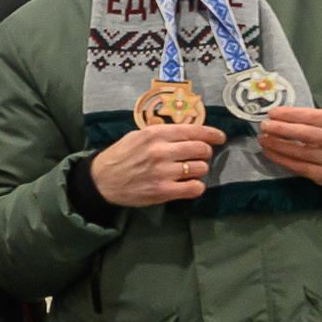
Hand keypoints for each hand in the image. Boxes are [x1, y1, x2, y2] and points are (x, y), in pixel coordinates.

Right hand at [90, 123, 225, 207]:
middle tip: (199, 156)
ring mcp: (163, 172)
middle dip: (205, 153)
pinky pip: (194, 188)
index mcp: (155, 134)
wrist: (102, 180)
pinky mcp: (163, 191)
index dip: (212, 134)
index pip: (194, 130)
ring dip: (199, 170)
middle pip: (201, 149)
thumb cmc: (120, 156)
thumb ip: (162, 134)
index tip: (219, 137)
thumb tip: (188, 132)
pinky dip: (196, 186)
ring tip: (189, 171)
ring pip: (200, 168)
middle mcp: (161, 151)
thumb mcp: (138, 136)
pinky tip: (189, 185)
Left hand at [256, 106, 321, 187]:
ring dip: (277, 145)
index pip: (313, 116)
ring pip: (300, 152)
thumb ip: (310, 118)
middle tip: (264, 126)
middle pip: (306, 134)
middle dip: (281, 129)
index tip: (272, 113)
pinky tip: (269, 152)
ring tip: (263, 139)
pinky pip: (298, 166)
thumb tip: (278, 116)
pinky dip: (281, 158)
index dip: (290, 114)